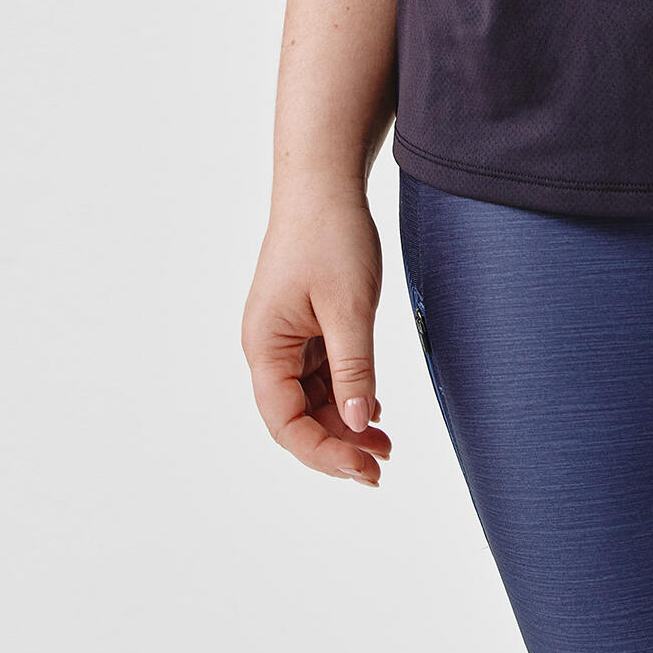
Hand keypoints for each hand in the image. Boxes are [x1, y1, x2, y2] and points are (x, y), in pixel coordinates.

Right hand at [242, 190, 394, 484]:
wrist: (324, 184)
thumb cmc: (330, 236)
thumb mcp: (350, 308)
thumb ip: (353, 370)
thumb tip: (360, 424)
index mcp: (265, 346)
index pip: (285, 423)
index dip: (323, 453)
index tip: (364, 468)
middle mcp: (269, 347)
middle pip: (296, 417)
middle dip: (337, 445)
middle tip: (381, 466)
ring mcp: (286, 337)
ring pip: (311, 399)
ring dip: (345, 424)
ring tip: (386, 445)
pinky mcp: (305, 326)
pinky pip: (321, 375)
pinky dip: (347, 394)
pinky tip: (375, 407)